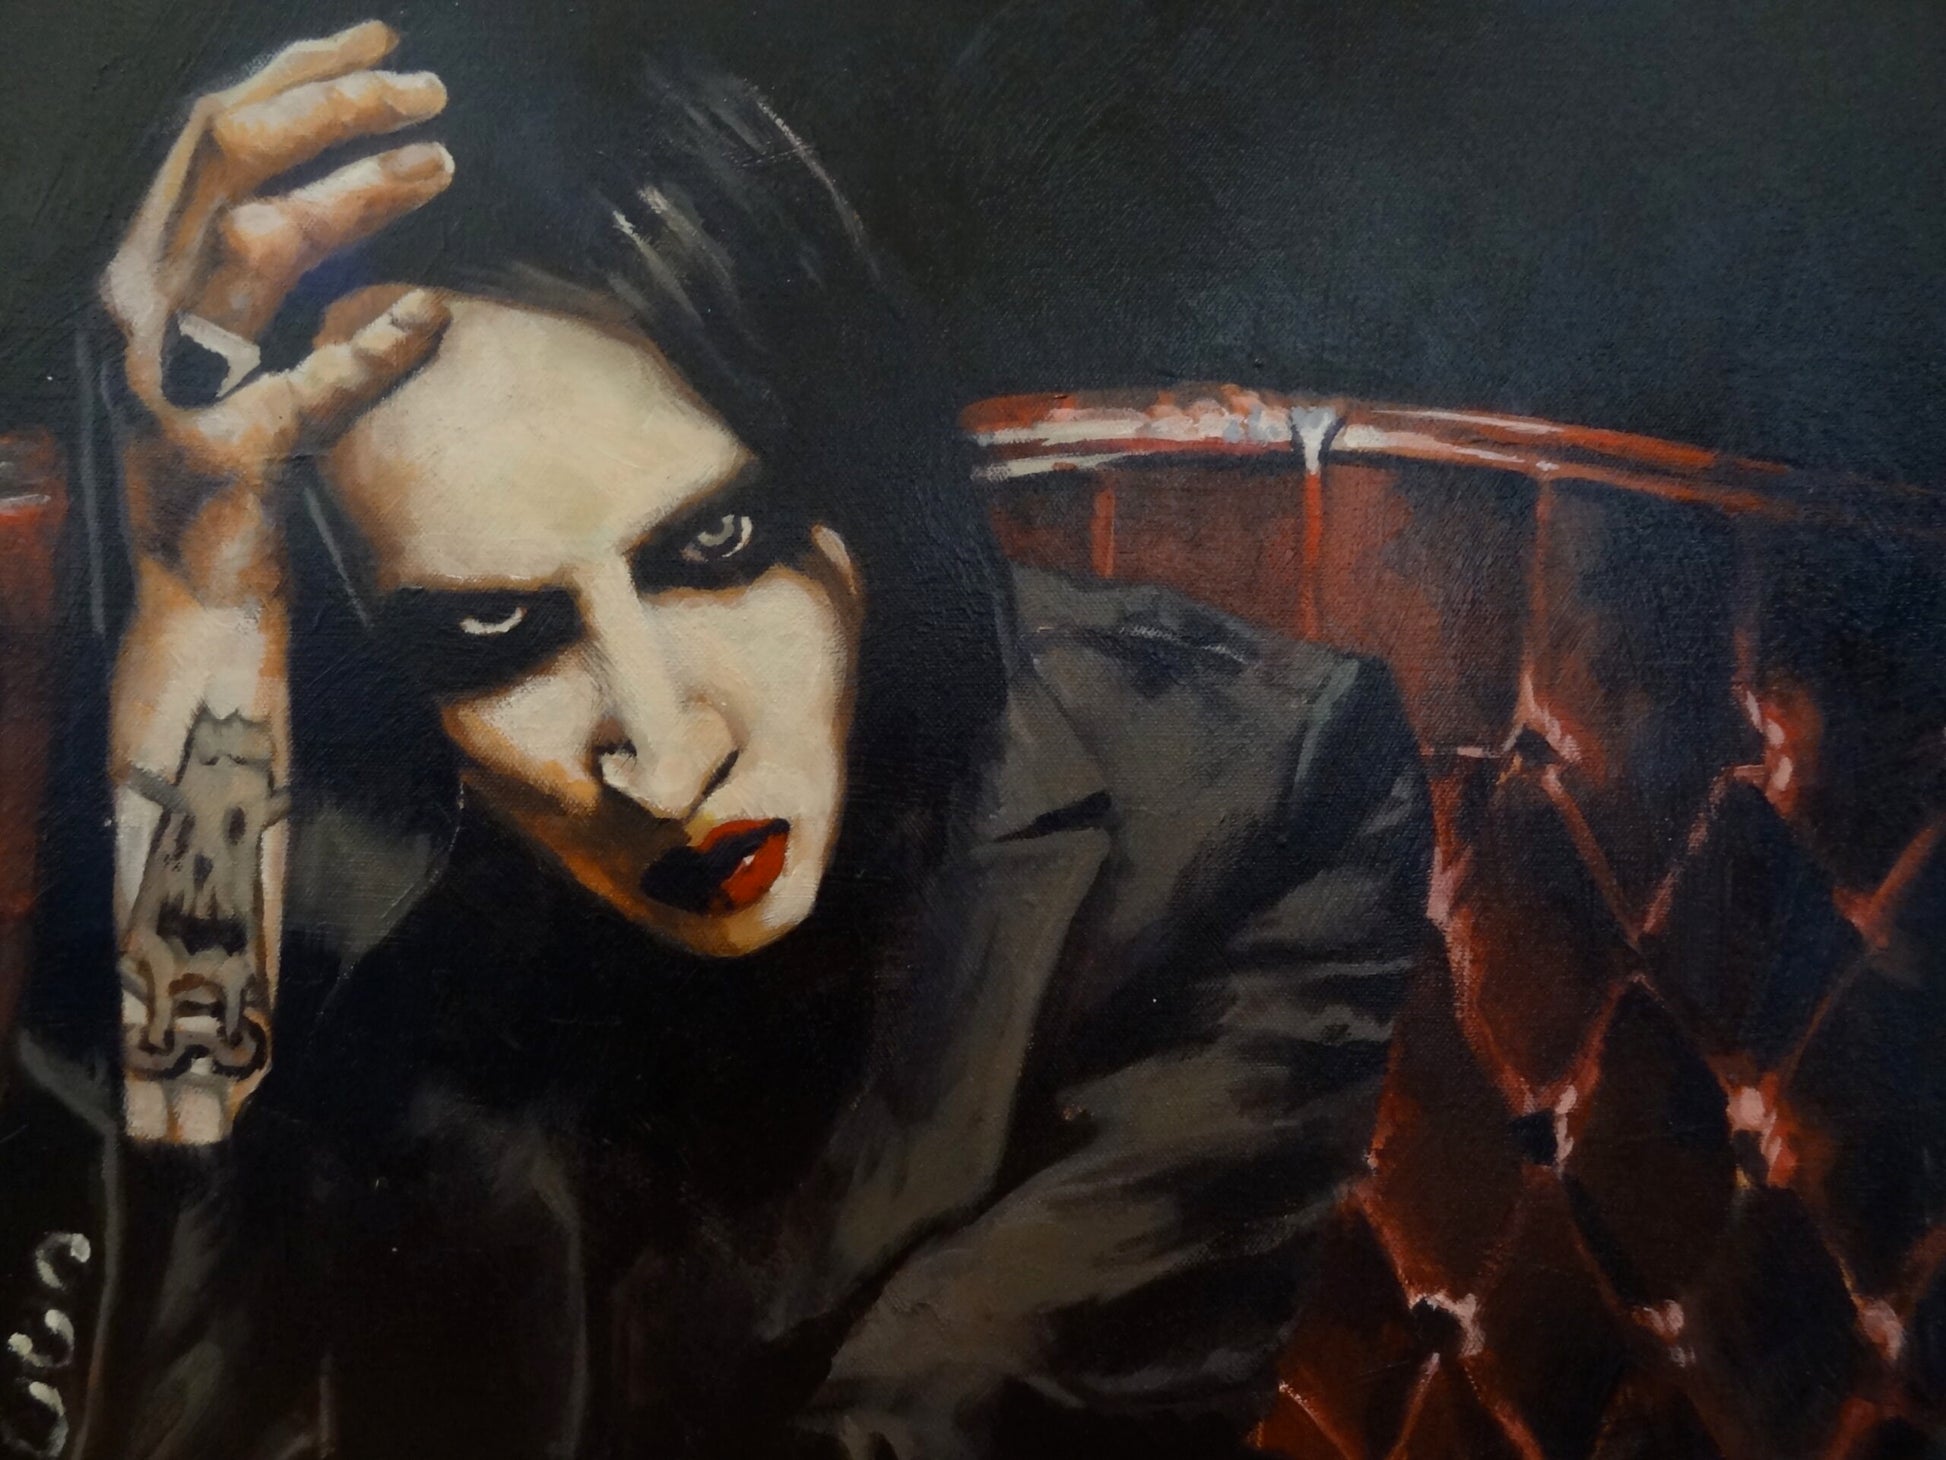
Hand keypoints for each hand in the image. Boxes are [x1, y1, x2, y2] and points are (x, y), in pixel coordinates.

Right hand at [100, 19, 452, 603]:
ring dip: (356, 192)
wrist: (195, 605)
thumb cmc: (235, 475)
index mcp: (142, 274)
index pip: (208, 138)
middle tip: (428, 91)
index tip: (381, 41)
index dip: (295, 76)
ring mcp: (170, 381)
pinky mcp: (222, 458)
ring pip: (254, 242)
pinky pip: (304, 388)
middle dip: (330, 104)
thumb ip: (271, 274)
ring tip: (442, 164)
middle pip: (222, 155)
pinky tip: (432, 319)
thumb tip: (357, 187)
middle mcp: (137, 308)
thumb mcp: (239, 352)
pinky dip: (372, 349)